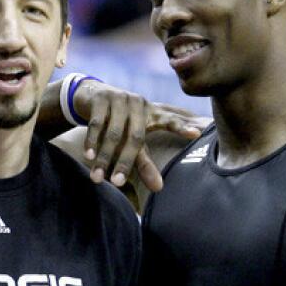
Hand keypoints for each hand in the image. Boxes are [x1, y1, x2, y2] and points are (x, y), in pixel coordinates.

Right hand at [73, 81, 207, 191]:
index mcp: (153, 113)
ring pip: (113, 133)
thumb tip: (159, 189)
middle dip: (125, 162)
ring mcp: (120, 98)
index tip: (197, 133)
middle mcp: (139, 104)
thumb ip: (145, 163)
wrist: (92, 96)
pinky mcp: (101, 98)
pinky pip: (96, 124)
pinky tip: (88, 157)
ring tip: (97, 178)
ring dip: (104, 156)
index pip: (170, 121)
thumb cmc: (120, 124)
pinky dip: (92, 142)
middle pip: (135, 138)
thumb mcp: (133, 141)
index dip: (183, 127)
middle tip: (117, 184)